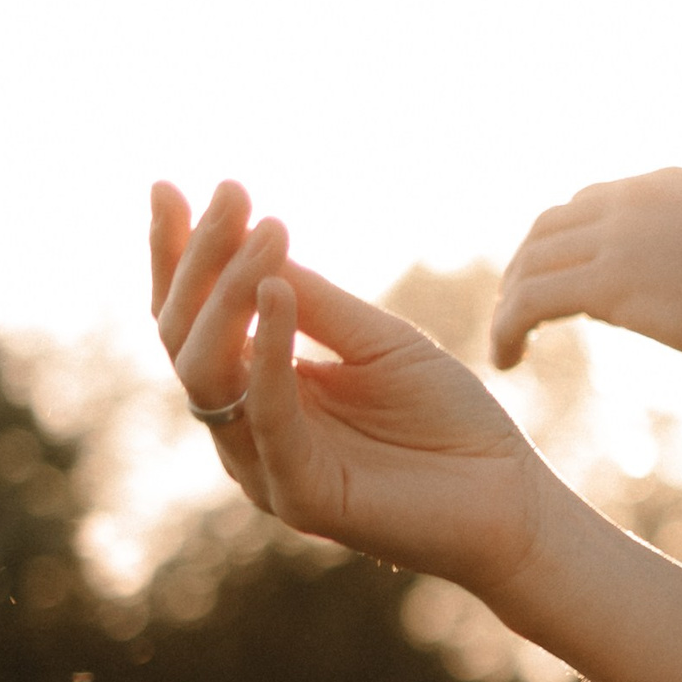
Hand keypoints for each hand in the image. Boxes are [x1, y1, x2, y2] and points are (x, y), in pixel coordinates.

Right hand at [151, 178, 562, 597]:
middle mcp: (247, 428)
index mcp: (260, 390)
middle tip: (224, 193)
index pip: (197, 316)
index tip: (172, 185)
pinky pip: (267, 415)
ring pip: (209, 373)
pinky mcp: (299, 496)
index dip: (180, 253)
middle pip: (184, 338)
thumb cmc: (448, 419)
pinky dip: (267, 350)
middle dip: (198, 261)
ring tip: (261, 232)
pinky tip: (276, 291)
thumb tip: (252, 236)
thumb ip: (315, 301)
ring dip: (229, 294)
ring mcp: (264, 466)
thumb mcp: (378, 341)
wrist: (510, 496)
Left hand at [490, 170, 681, 372]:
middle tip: (517, 313)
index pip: (589, 202)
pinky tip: (507, 358)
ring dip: (509, 304)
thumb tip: (674, 278)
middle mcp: (633, 198)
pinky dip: (507, 328)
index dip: (564, 245)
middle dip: (524, 270)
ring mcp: (619, 237)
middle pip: (548, 227)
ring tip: (507, 345)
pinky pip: (531, 302)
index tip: (559, 283)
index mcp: (666, 184)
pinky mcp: (610, 282)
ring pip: (531, 263)